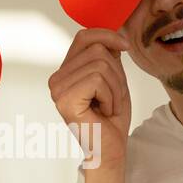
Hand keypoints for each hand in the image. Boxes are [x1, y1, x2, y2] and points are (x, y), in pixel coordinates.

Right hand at [48, 27, 131, 171]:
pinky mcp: (65, 99)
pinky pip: (98, 80)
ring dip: (115, 88)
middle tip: (112, 98)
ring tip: (108, 106)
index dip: (107, 35)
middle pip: (96, 50)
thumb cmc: (111, 118)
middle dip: (116, 73)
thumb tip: (112, 33)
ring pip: (100, 64)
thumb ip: (108, 56)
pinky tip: (103, 112)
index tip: (125, 47)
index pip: (84, 36)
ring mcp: (58, 89)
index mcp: (66, 71)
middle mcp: (57, 79)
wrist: (110, 149)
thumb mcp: (114, 78)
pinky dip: (110, 96)